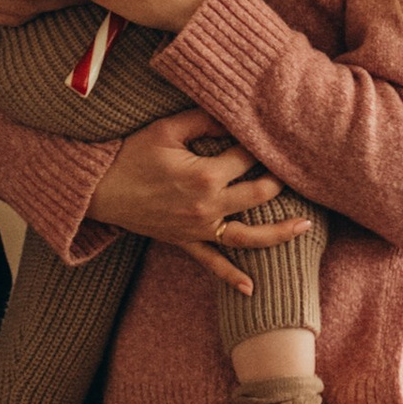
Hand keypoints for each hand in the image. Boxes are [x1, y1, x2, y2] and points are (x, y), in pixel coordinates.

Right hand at [86, 107, 294, 292]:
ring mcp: (198, 229)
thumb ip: (202, 120)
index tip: (268, 134)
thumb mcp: (165, 130)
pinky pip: (212, 264)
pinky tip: (252, 288)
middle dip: (279, 181)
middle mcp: (208, 206)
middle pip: (259, 194)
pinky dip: (232, 277)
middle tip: (295, 170)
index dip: (258, 144)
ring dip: (278, 233)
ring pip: (248, 237)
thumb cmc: (129, 156)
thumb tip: (231, 115)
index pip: (246, 157)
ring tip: (305, 227)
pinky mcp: (185, 243)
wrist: (97, 190)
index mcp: (205, 175)